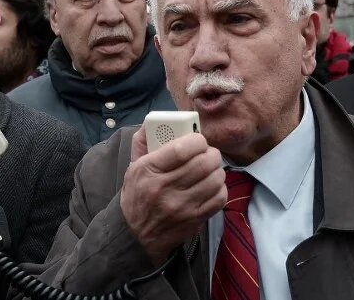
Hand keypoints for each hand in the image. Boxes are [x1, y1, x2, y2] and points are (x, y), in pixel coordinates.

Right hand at [119, 128, 225, 264]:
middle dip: (211, 153)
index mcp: (149, 170)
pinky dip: (220, 188)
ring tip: (210, 168)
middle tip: (207, 153)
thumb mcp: (133, 166)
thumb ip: (143, 140)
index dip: (197, 140)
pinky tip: (211, 185)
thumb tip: (154, 120)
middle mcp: (165, 189)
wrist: (136, 234)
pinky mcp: (194, 219)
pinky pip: (219, 198)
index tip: (197, 140)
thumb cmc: (137, 194)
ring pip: (215, 179)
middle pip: (204, 163)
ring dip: (217, 170)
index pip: (182, 149)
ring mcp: (182, 207)